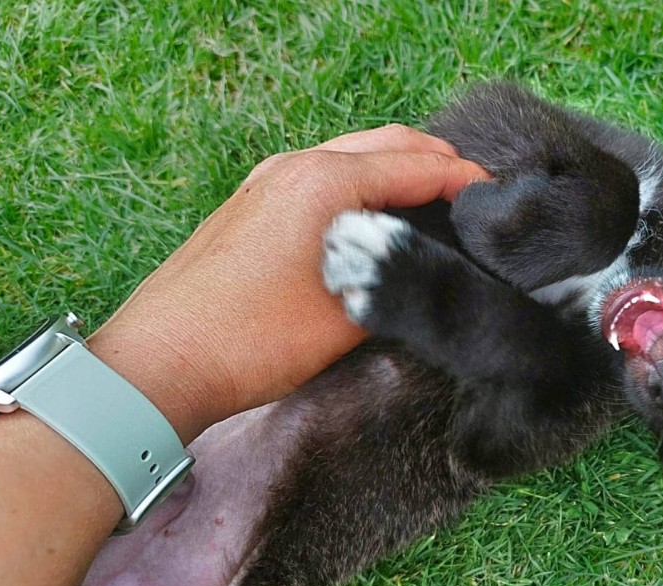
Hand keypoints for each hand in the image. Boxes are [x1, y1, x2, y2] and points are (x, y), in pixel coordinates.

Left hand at [87, 125, 488, 441]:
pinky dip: (362, 186)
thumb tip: (434, 267)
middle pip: (388, 144)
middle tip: (477, 199)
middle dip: (437, 164)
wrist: (161, 363)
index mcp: (325, 179)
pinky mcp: (251, 206)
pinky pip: (322, 176)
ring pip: (353, 156)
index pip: (418, 164)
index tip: (501, 203)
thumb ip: (401, 278)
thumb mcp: (348, 314)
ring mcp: (267, 181)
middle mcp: (295, 165)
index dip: (468, 182)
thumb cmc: (254, 339)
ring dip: (398, 172)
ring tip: (437, 209)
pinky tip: (378, 222)